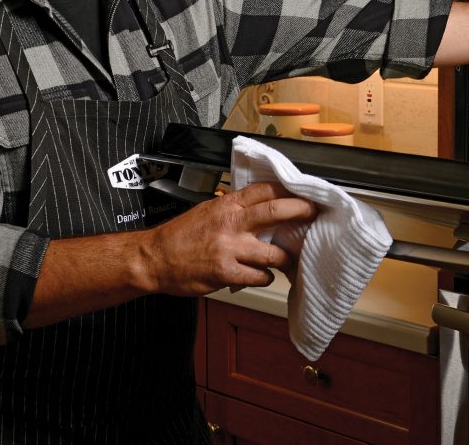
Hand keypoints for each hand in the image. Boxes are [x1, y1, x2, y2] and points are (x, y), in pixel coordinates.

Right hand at [143, 181, 317, 294]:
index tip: (305, 193)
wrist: (154, 259)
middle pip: (276, 212)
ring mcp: (230, 249)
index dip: (289, 191)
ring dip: (285, 258)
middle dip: (301, 212)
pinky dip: (265, 277)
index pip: (266, 190)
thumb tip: (263, 207)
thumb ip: (235, 208)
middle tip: (314, 214)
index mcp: (227, 205)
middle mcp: (231, 223)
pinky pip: (259, 277)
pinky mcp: (226, 273)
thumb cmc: (181, 235)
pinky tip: (262, 275)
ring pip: (274, 254)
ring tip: (287, 259)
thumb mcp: (208, 211)